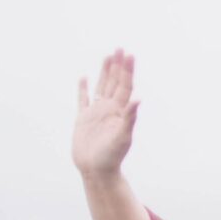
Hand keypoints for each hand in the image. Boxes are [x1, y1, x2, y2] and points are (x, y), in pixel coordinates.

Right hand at [72, 50, 140, 180]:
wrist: (96, 171)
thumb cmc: (111, 157)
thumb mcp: (122, 137)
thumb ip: (129, 118)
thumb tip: (137, 99)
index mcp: (119, 111)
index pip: (125, 86)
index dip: (127, 70)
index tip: (129, 54)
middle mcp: (109, 109)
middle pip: (115, 82)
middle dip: (118, 66)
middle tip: (120, 48)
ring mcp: (96, 113)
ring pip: (101, 87)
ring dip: (104, 72)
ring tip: (108, 56)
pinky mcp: (83, 119)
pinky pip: (83, 100)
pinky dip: (83, 88)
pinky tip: (84, 78)